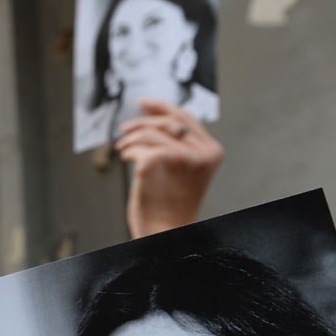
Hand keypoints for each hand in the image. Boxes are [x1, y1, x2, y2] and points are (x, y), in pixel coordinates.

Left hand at [115, 98, 222, 238]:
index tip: (143, 103)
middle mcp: (203, 153)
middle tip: (125, 129)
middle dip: (142, 122)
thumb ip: (179, 145)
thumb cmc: (170, 206)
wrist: (165, 232)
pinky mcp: (160, 162)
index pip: (187, 118)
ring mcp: (184, 157)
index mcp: (212, 152)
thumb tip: (157, 119)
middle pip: (168, 121)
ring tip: (123, 150)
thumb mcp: (182, 170)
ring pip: (151, 134)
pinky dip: (129, 150)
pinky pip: (140, 147)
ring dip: (131, 139)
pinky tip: (126, 158)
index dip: (162, 108)